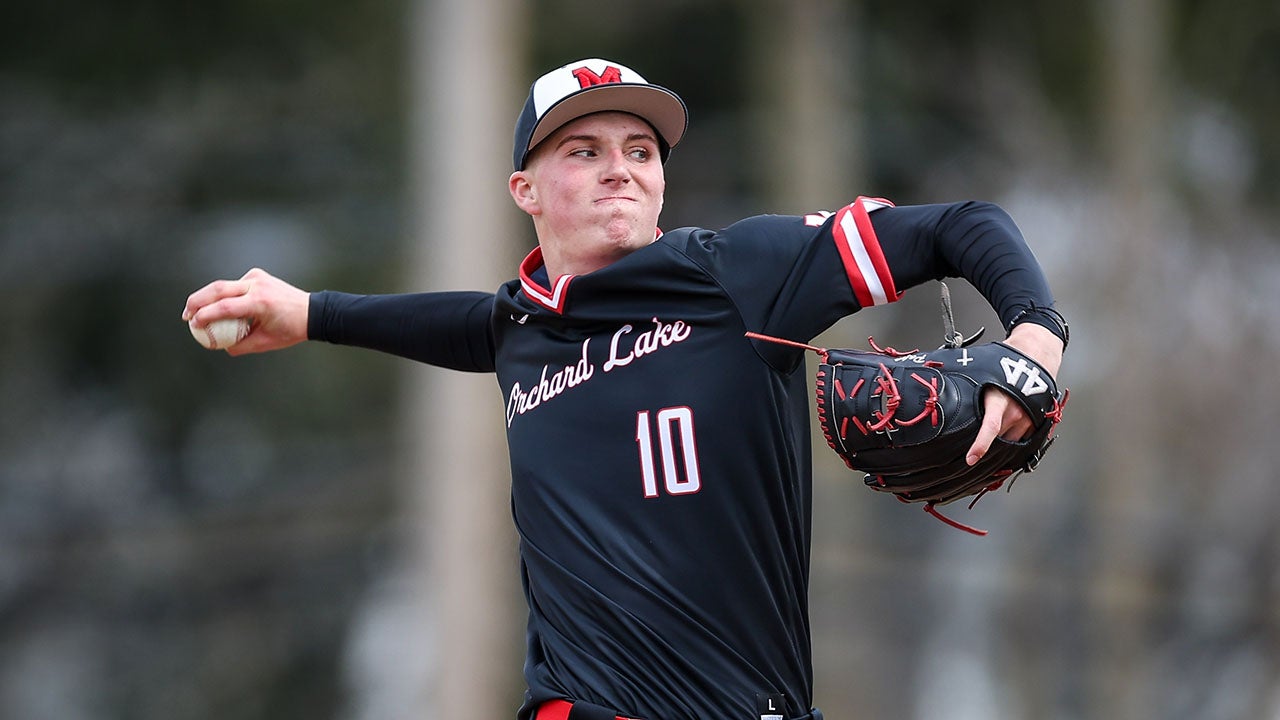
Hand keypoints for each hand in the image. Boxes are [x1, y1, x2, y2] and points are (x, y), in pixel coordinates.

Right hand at [182, 268, 309, 354]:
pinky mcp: (257, 275)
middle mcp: (258, 285)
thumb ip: (241, 346)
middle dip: (197, 301)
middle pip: (218, 289)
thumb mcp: (266, 343)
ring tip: (194, 311)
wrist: (312, 311)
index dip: (205, 315)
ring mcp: (257, 277)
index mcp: (261, 302)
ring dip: (207, 297)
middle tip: (186, 315)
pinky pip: (235, 285)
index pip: (225, 307)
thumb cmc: (291, 329)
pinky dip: (225, 295)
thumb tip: (220, 346)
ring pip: (224, 285)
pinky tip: (221, 307)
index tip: (193, 324)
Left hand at [965, 322, 1063, 464]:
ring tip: (988, 437)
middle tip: (971, 449)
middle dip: (985, 445)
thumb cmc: (1007, 361)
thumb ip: (967, 385)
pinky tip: (1003, 433)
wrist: (1035, 355)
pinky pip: (1021, 439)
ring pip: (1009, 442)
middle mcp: (1015, 411)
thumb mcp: (982, 372)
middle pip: (997, 440)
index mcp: (1000, 400)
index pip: (989, 428)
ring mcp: (1027, 418)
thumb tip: (943, 387)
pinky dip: (1011, 439)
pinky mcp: (1036, 422)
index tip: (971, 459)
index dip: (980, 446)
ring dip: (999, 443)